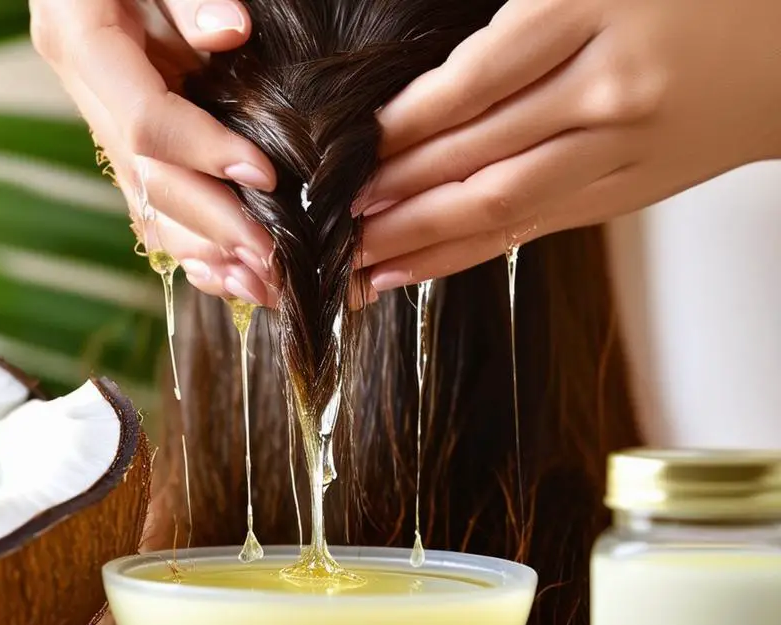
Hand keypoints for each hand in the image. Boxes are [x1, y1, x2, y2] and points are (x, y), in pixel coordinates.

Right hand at [30, 0, 279, 306]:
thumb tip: (230, 35)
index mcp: (81, 40)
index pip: (142, 120)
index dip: (202, 154)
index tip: (265, 176)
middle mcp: (84, 87)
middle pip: (145, 177)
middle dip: (212, 225)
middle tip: (272, 263)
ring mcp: (98, 112)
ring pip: (144, 200)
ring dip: (202, 250)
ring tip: (260, 286)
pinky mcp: (120, 127)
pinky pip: (148, 196)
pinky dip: (187, 241)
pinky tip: (226, 277)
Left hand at [355, 0, 780, 290]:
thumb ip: (513, 9)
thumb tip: (423, 66)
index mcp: (591, 12)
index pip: (472, 80)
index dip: (400, 122)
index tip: (345, 145)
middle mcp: (606, 89)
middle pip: (475, 153)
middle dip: (392, 191)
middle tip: (327, 216)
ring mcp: (622, 149)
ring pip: (499, 203)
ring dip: (416, 236)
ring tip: (353, 261)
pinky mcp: (629, 192)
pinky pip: (533, 228)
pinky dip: (466, 251)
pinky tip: (413, 268)